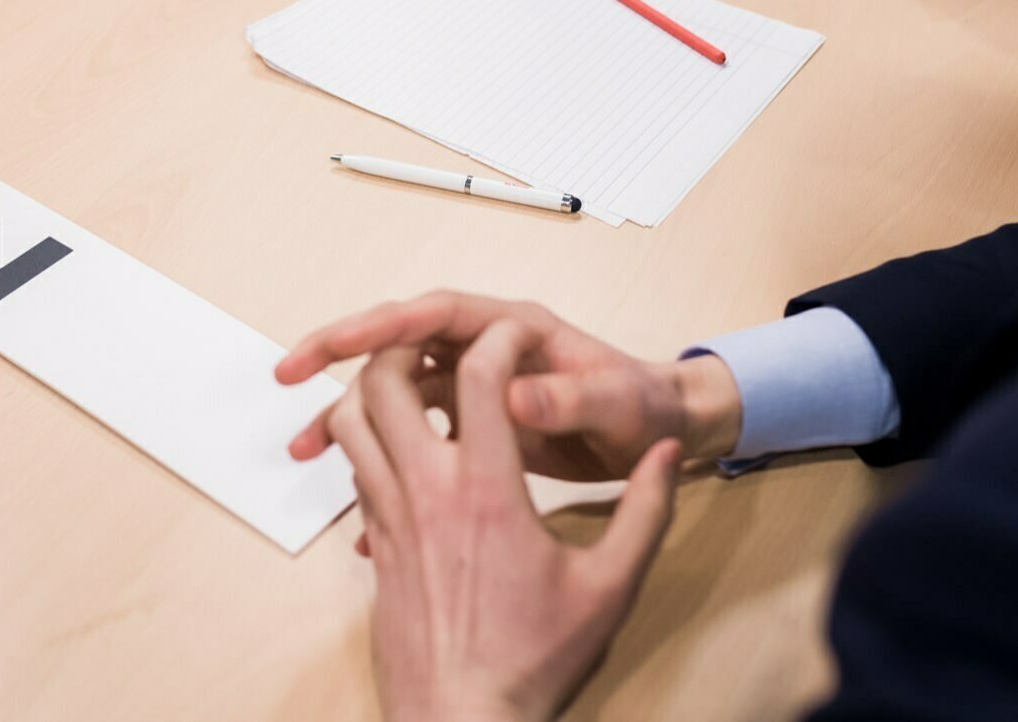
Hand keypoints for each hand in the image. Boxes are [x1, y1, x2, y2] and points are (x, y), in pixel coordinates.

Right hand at [278, 291, 739, 485]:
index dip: (378, 325)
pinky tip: (354, 492)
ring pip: (397, 389)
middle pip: (397, 340)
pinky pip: (413, 429)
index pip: (431, 314)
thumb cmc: (646, 410)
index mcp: (513, 328)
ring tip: (302, 448)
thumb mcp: (618, 407)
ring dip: (350, 412)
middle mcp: (486, 347)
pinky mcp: (474, 420)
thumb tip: (516, 396)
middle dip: (339, 356)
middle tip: (287, 377)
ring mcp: (477, 382)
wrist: (666, 432)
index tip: (331, 346)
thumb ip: (570, 399)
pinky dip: (381, 454)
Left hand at [329, 323, 682, 721]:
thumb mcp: (610, 586)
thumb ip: (646, 511)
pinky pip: (354, 470)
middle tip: (442, 346)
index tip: (521, 335)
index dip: (500, 339)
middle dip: (407, 347)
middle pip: (383, 382)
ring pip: (350, 422)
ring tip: (409, 384)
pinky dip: (367, 441)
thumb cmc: (535, 658)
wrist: (462, 721)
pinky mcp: (373, 546)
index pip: (479, 376)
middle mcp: (426, 492)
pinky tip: (403, 449)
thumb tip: (667, 453)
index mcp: (487, 490)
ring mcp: (389, 518)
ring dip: (371, 390)